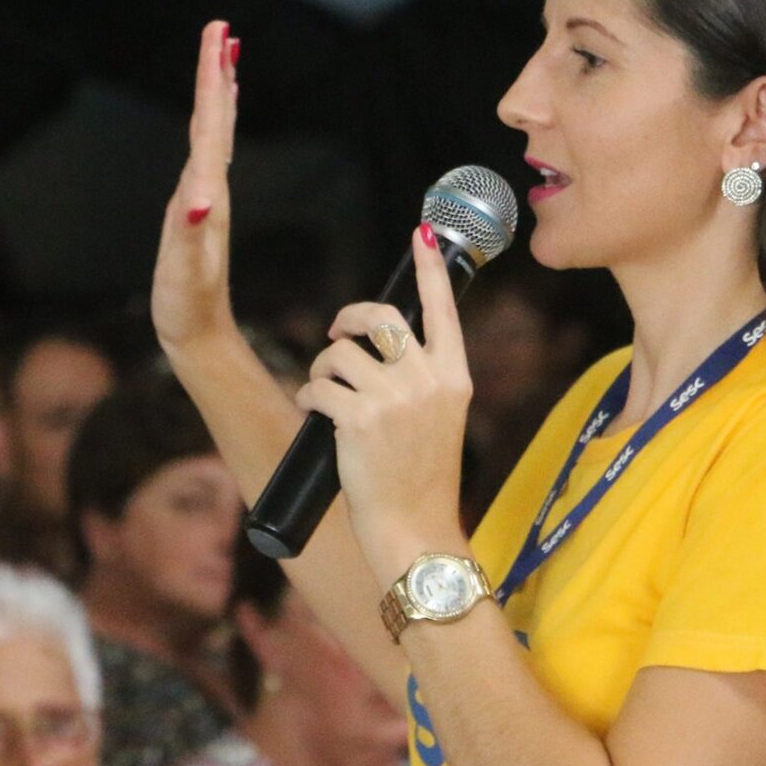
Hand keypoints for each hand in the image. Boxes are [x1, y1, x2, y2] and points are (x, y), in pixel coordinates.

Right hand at [153, 21, 240, 353]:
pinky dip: (207, 128)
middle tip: (220, 29)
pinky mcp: (197, 212)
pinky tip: (208, 123)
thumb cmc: (186, 305)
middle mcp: (210, 190)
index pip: (211, 124)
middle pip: (215, 120)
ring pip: (213, 134)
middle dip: (216, 72)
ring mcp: (205, 200)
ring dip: (216, 94)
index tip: (220, 36)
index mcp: (207, 194)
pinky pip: (204, 156)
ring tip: (220, 59)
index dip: (213, 79)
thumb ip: (191, 235)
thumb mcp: (186, 270)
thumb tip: (198, 201)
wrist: (198, 336)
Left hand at [301, 231, 474, 578]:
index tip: (422, 234)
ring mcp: (395, 399)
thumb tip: (383, 347)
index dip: (428, 268)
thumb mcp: (439, 422)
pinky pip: (318, 387)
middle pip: (380, 318)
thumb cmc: (421, 481)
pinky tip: (317, 415)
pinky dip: (310, 397)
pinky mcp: (359, 419)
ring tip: (327, 398)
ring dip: (323, 372)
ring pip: (341, 354)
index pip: (442, 309)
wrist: (415, 531)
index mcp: (455, 378)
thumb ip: (422, 381)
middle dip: (348, 319)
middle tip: (336, 335)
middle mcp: (428, 381)